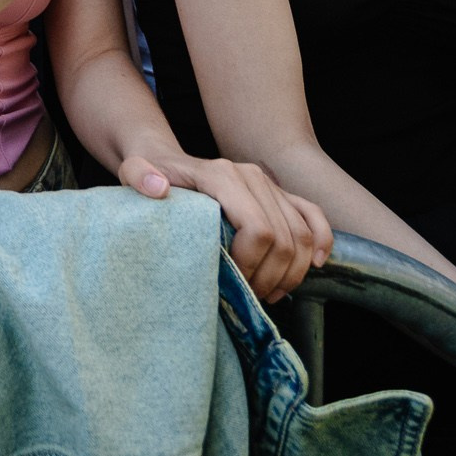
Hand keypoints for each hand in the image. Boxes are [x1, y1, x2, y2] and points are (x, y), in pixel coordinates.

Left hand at [116, 150, 330, 302]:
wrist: (163, 158)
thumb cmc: (148, 173)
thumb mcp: (133, 171)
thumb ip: (139, 176)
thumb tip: (159, 188)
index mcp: (222, 175)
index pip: (257, 229)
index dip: (252, 264)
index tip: (234, 284)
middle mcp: (252, 175)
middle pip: (284, 238)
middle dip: (271, 276)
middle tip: (250, 297)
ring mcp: (269, 183)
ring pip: (302, 234)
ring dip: (293, 271)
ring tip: (269, 293)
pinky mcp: (279, 193)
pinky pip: (313, 216)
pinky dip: (322, 241)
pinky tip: (317, 265)